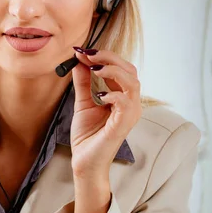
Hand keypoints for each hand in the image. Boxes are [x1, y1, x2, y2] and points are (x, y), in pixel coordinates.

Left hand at [70, 48, 141, 178]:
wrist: (85, 162)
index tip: (82, 50)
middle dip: (109, 58)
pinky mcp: (124, 124)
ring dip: (112, 70)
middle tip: (88, 54)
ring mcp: (129, 114)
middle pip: (130, 70)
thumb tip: (79, 61)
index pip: (120, 68)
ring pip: (132, 82)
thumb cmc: (87, 136)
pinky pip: (125, 102)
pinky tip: (99, 94)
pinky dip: (112, 93)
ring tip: (94, 68)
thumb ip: (83, 83)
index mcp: (122, 97)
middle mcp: (130, 103)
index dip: (102, 56)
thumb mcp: (83, 103)